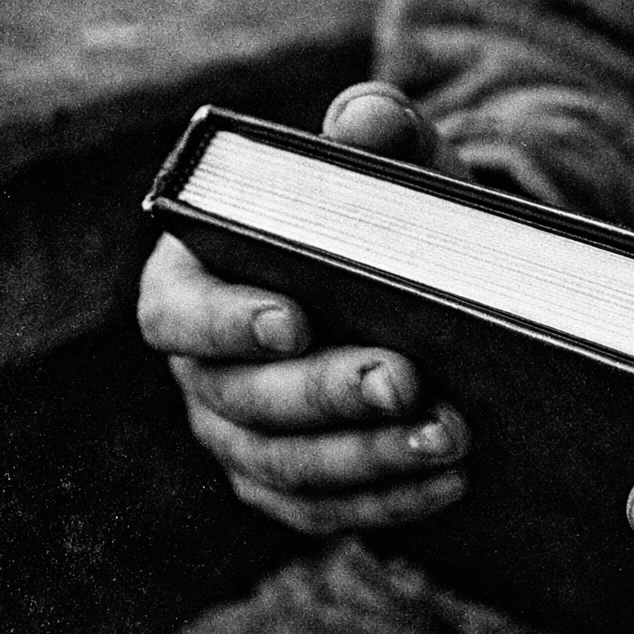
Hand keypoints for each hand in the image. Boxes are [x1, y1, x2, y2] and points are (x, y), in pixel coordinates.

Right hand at [137, 83, 469, 531]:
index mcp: (196, 281)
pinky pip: (328, 513)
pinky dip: (391, 501)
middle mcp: (204, 370)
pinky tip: (455, 480)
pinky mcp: (294, 490)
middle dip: (328, 392)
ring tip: (453, 436)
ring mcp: (243, 440)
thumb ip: (381, 135)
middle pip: (243, 399)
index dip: (227, 321)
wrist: (433, 297)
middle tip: (407, 381)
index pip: (178, 312)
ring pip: (287, 467)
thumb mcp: (397, 170)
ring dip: (371, 455)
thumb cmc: (395, 224)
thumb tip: (369, 120)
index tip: (296, 320)